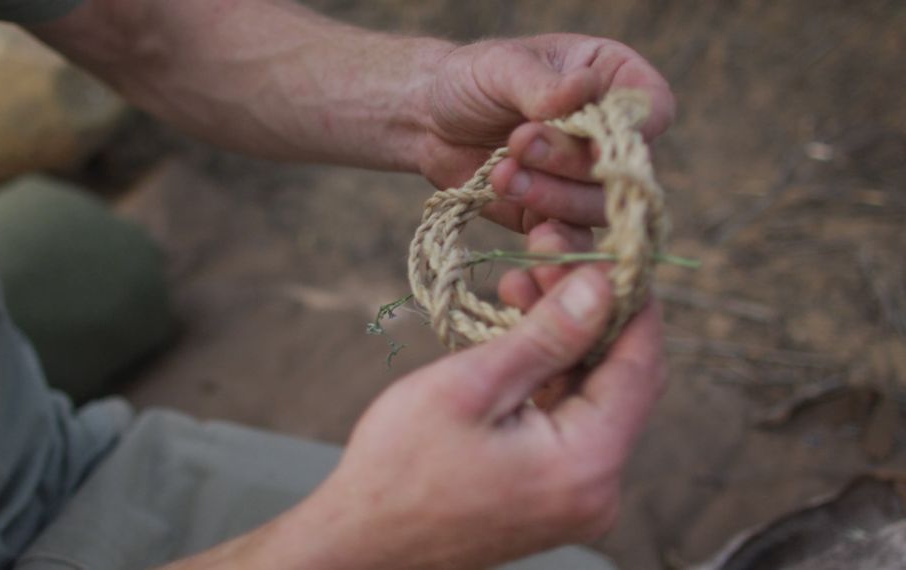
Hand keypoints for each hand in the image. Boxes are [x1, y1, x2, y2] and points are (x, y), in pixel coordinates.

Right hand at [249, 224, 664, 569]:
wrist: (360, 542)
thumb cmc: (399, 468)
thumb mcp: (471, 387)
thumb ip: (546, 336)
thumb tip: (602, 286)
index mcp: (586, 464)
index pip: (640, 365)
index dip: (630, 300)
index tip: (605, 248)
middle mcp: (597, 488)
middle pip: (620, 378)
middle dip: (589, 310)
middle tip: (548, 254)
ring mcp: (576, 496)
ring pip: (592, 395)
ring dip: (564, 338)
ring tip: (521, 281)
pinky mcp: (553, 495)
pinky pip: (568, 421)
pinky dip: (548, 375)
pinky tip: (516, 334)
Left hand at [415, 34, 674, 232]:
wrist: (429, 122)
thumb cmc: (473, 80)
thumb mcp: (503, 67)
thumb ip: (543, 85)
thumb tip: (585, 88)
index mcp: (613, 80)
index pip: (652, 109)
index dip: (634, 127)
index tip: (591, 128)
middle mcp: (610, 135)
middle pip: (623, 165)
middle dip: (570, 159)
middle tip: (519, 141)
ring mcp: (587, 181)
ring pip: (598, 207)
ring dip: (552, 195)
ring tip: (502, 172)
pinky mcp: (557, 216)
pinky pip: (570, 239)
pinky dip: (546, 234)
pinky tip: (512, 205)